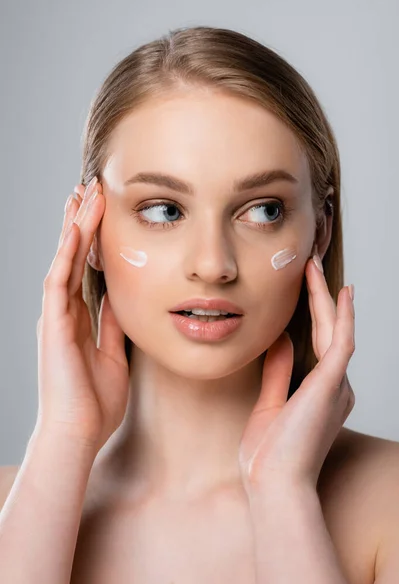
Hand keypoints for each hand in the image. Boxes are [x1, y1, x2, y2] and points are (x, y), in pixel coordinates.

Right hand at [36, 177, 129, 453]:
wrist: (79, 432)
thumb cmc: (96, 402)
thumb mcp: (113, 354)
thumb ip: (113, 327)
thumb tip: (122, 302)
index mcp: (78, 319)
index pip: (86, 268)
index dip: (92, 240)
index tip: (101, 213)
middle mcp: (63, 311)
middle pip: (72, 256)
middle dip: (80, 222)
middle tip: (89, 190)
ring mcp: (55, 315)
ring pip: (65, 259)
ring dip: (75, 226)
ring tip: (84, 194)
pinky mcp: (52, 323)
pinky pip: (60, 279)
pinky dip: (68, 252)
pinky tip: (76, 227)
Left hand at [238, 255, 355, 493]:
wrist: (273, 486)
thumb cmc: (269, 456)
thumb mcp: (270, 404)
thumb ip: (279, 371)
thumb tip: (281, 339)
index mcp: (321, 393)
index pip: (318, 344)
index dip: (313, 315)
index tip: (303, 291)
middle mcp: (336, 387)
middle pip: (328, 331)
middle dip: (320, 297)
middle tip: (310, 266)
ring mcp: (336, 385)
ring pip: (334, 330)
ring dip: (325, 297)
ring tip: (314, 268)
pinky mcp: (332, 384)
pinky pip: (341, 342)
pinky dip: (342, 316)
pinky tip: (340, 293)